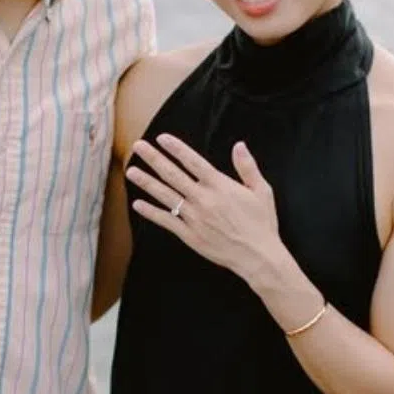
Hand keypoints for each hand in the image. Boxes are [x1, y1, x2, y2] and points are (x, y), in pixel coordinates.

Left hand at [126, 134, 282, 282]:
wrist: (257, 256)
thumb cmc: (262, 222)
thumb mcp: (262, 191)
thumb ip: (247, 167)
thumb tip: (239, 145)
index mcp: (220, 186)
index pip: (193, 162)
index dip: (176, 148)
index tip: (161, 138)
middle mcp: (203, 199)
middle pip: (173, 174)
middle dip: (154, 159)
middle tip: (138, 146)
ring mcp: (194, 217)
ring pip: (165, 196)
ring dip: (146, 182)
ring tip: (131, 171)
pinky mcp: (189, 235)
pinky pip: (166, 221)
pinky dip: (151, 212)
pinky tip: (137, 204)